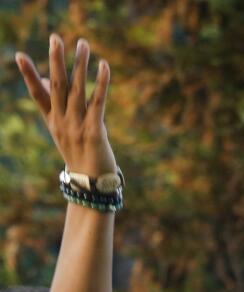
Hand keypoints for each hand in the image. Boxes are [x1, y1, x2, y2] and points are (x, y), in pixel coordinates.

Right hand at [15, 35, 116, 175]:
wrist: (91, 182)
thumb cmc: (79, 153)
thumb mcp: (62, 129)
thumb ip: (53, 104)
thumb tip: (43, 77)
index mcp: (52, 120)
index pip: (37, 93)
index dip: (28, 74)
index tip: (19, 55)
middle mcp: (62, 121)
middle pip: (56, 86)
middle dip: (56, 61)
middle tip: (55, 38)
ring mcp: (77, 126)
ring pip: (77, 90)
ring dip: (80, 65)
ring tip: (82, 43)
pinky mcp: (95, 131)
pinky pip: (98, 102)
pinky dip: (101, 83)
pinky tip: (104, 66)